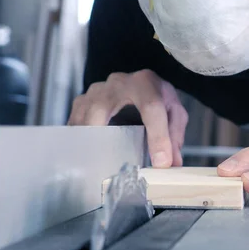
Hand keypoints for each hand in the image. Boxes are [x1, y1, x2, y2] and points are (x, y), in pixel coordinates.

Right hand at [68, 70, 187, 167]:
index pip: (151, 107)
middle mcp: (117, 83)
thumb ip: (174, 135)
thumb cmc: (157, 97)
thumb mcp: (174, 112)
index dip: (157, 137)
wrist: (140, 83)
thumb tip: (171, 164)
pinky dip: (78, 141)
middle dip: (103, 139)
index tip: (161, 163)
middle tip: (111, 166)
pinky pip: (74, 122)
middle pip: (101, 110)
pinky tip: (85, 157)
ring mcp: (96, 91)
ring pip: (82, 117)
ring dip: (86, 143)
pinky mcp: (82, 101)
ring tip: (95, 166)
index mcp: (145, 83)